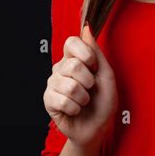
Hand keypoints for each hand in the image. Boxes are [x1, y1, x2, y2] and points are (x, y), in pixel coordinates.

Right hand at [43, 23, 117, 146]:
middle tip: (90, 89)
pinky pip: (62, 100)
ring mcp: (52, 84)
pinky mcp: (48, 100)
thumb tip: (86, 27)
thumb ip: (96, 52)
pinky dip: (75, 108)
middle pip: (72, 65)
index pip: (71, 42)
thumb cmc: (103, 101)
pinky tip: (75, 110)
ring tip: (84, 102)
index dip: (85, 53)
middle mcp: (60, 68)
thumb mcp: (106, 74)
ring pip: (68, 85)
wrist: (98, 127)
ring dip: (83, 98)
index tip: (94, 67)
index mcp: (74, 59)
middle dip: (88, 81)